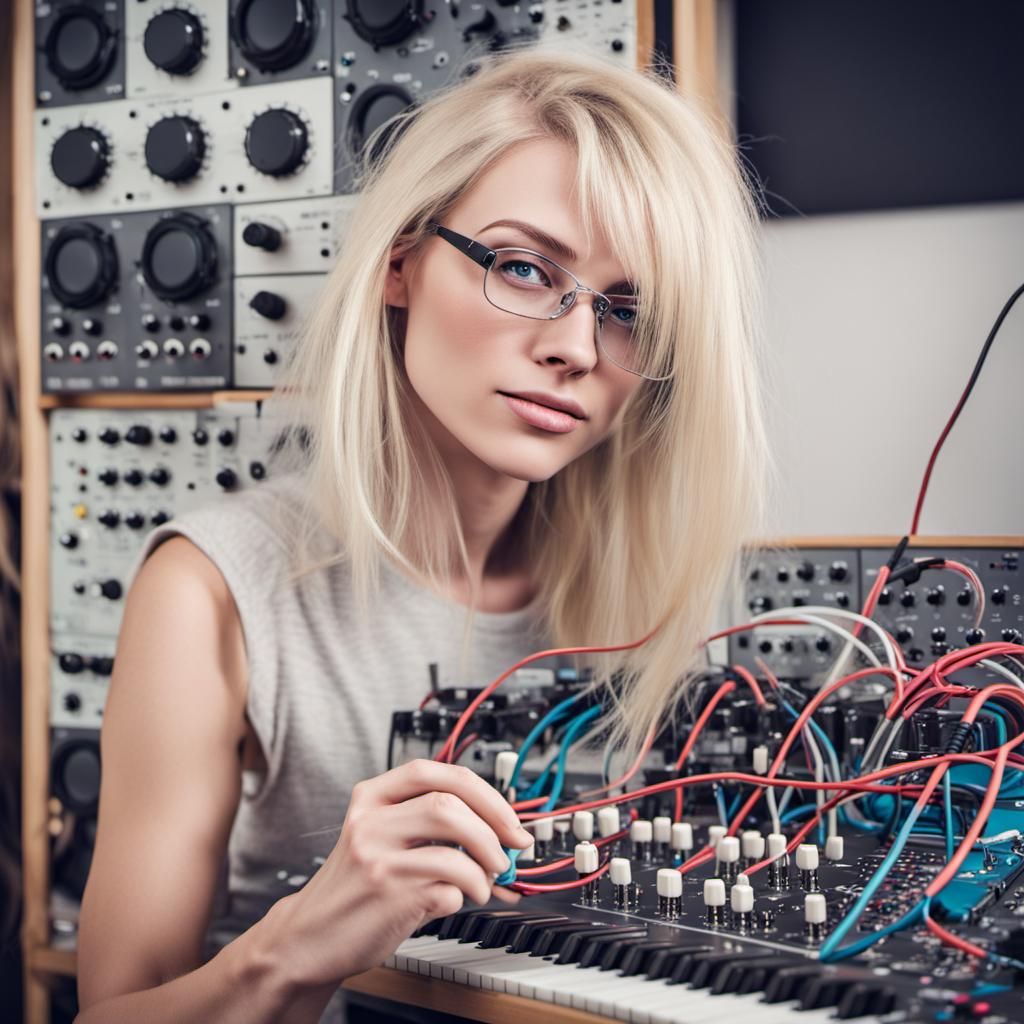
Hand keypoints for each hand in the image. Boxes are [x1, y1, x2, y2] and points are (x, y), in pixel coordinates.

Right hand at [265, 758, 533, 986]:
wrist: (309, 936)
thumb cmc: (357, 887)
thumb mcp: (383, 839)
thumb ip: (431, 827)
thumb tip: (501, 834)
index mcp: (372, 797)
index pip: (435, 771)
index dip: (483, 791)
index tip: (508, 817)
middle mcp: (371, 821)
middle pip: (449, 803)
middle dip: (494, 826)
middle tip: (510, 850)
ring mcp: (378, 857)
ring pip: (453, 845)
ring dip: (485, 865)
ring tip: (487, 880)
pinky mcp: (388, 895)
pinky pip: (448, 887)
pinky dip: (466, 894)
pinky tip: (458, 899)